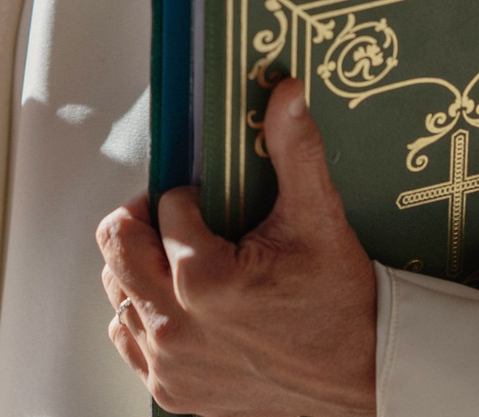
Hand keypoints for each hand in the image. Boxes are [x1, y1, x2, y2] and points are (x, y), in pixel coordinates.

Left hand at [96, 79, 377, 416]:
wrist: (362, 382)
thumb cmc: (342, 308)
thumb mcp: (320, 221)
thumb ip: (295, 152)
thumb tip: (286, 92)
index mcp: (203, 280)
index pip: (165, 208)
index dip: (187, 195)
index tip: (211, 201)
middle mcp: (176, 327)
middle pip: (116, 245)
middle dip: (144, 222)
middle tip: (177, 219)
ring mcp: (169, 364)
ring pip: (115, 291)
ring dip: (140, 268)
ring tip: (182, 261)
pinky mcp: (171, 391)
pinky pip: (127, 338)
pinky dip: (144, 315)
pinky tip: (181, 304)